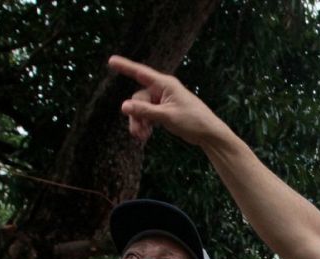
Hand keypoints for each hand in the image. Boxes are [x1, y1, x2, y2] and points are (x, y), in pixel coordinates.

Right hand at [108, 55, 228, 145]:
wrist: (208, 134)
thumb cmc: (192, 120)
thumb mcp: (167, 116)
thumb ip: (145, 111)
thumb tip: (123, 106)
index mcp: (165, 84)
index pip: (140, 73)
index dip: (125, 66)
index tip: (111, 61)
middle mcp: (163, 90)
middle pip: (138, 99)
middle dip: (135, 115)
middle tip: (136, 133)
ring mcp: (163, 101)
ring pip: (141, 109)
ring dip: (139, 122)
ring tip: (141, 137)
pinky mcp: (164, 111)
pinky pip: (148, 115)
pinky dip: (146, 124)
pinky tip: (146, 136)